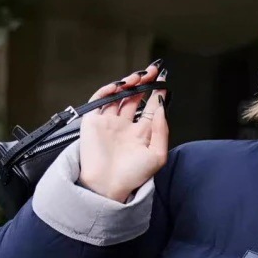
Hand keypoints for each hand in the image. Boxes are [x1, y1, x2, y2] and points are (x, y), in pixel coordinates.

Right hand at [78, 61, 168, 202]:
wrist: (108, 185)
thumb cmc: (133, 176)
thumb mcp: (157, 155)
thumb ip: (161, 130)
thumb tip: (161, 107)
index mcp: (141, 135)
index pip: (150, 109)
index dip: (157, 95)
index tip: (165, 83)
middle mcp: (125, 127)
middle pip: (135, 98)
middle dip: (145, 83)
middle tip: (154, 72)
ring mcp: (109, 123)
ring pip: (119, 96)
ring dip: (129, 84)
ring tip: (140, 76)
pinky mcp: (93, 121)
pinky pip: (100, 100)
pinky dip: (108, 90)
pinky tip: (120, 86)